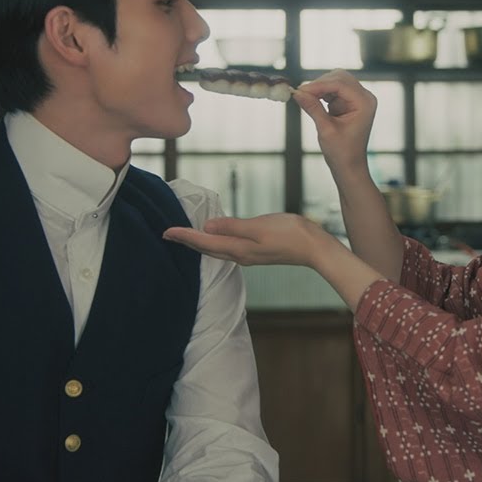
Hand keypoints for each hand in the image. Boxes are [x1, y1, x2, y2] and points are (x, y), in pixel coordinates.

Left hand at [165, 212, 386, 311]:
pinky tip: (215, 238)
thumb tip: (207, 226)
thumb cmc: (291, 234)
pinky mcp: (257, 251)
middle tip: (168, 235)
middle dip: (187, 242)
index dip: (184, 237)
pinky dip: (215, 242)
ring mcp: (249, 254)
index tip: (165, 232)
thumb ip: (233, 226)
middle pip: (206, 249)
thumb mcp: (260, 227)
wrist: (315, 248)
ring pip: (216, 249)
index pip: (204, 243)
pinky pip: (227, 248)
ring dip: (199, 243)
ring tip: (186, 237)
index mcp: (238, 249)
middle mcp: (240, 255)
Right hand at [293, 70, 377, 176]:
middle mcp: (364, 97)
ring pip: (335, 81)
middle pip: (339, 77)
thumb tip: (297, 92)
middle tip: (301, 94)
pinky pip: (333, 90)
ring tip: (304, 98)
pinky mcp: (349, 102)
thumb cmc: (342, 152)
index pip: (340, 84)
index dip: (319, 85)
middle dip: (319, 84)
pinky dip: (321, 93)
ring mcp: (358, 99)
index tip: (300, 90)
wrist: (349, 166)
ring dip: (319, 88)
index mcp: (364, 103)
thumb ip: (313, 108)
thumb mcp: (326, 129)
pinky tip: (311, 100)